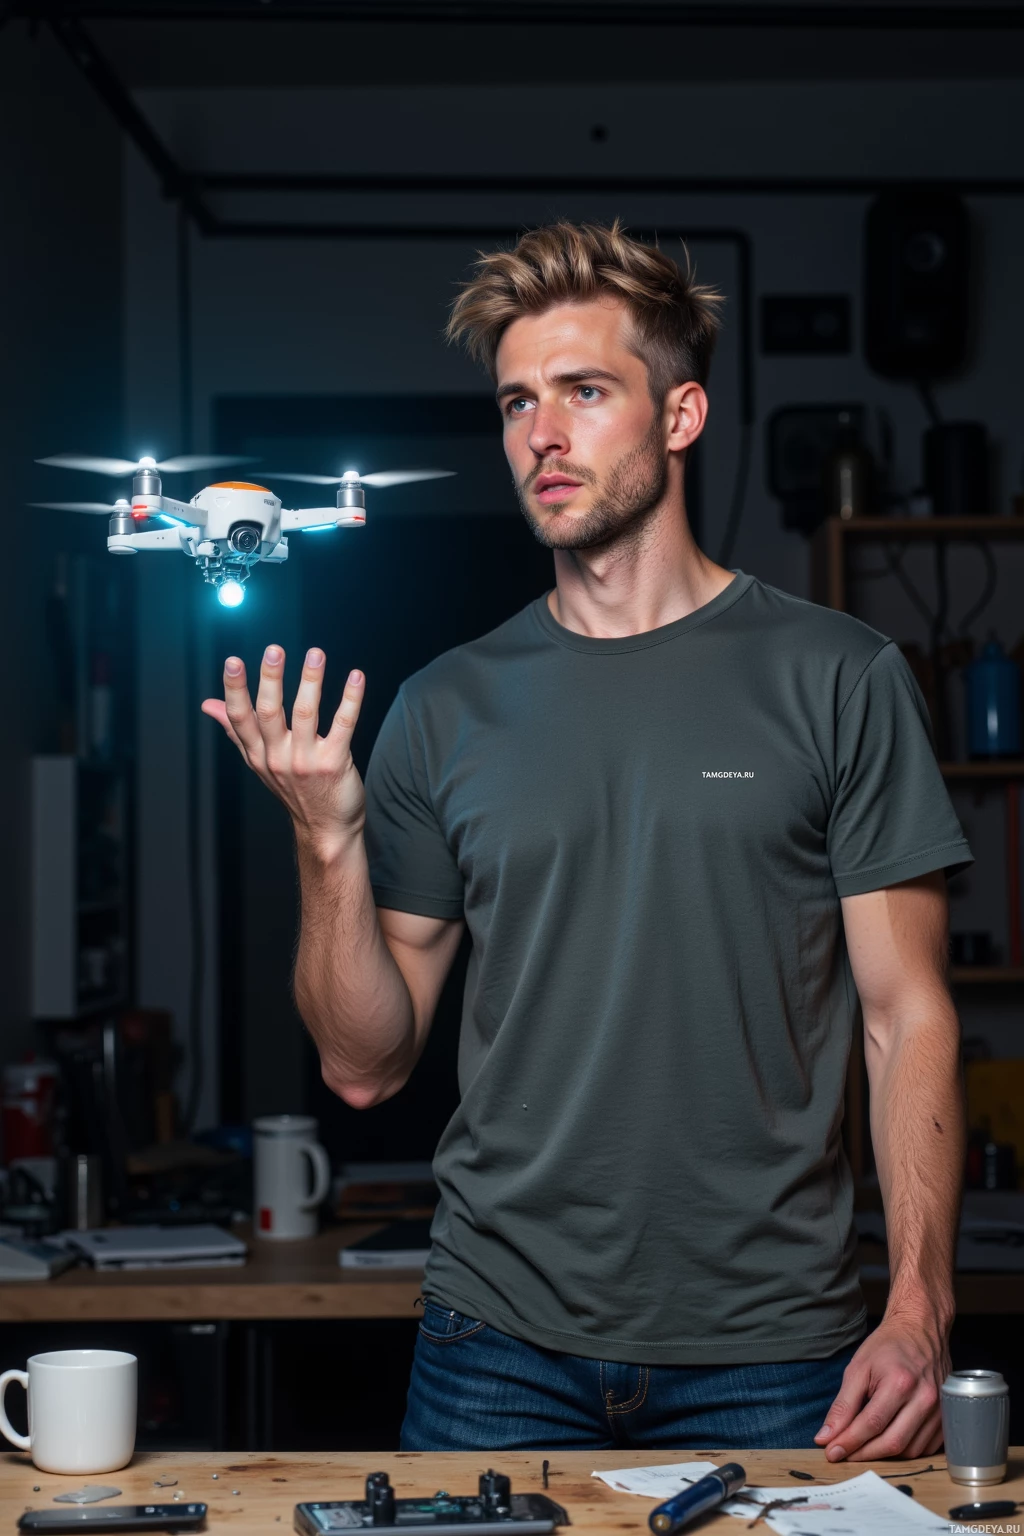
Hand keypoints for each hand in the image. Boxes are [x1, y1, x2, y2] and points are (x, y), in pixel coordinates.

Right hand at [201, 644, 365, 858]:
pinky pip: (343, 725)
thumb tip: (208, 705)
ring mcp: (306, 762)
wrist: (327, 831)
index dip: (235, 690)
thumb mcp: (260, 764)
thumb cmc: (296, 791)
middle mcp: (278, 758)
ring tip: (315, 653)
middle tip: (274, 650)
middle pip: (270, 713)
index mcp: (258, 754)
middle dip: (270, 679)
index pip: (240, 718)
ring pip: (306, 714)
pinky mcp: (334, 764)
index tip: (233, 662)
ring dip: (311, 680)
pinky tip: (356, 677)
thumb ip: (237, 731)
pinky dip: (351, 700)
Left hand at [814, 1313, 947, 1461]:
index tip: (831, 1452)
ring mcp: (940, 1409)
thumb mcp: (858, 1368)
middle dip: (864, 1454)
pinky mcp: (948, 1417)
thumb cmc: (888, 1346)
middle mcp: (924, 1398)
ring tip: (864, 1447)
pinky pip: (926, 1448)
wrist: (921, 1330)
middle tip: (844, 1455)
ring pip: (910, 1450)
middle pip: (893, 1442)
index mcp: (900, 1382)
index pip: (871, 1423)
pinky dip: (905, 1451)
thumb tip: (826, 1436)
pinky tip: (888, 1441)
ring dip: (884, 1455)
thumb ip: (843, 1404)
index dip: (850, 1442)